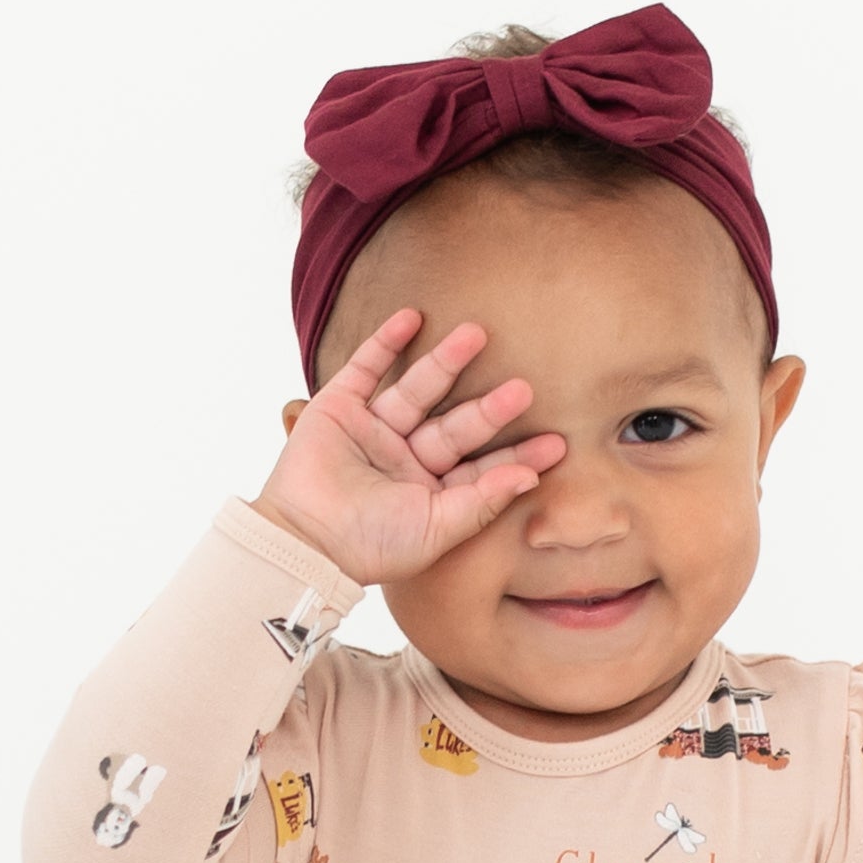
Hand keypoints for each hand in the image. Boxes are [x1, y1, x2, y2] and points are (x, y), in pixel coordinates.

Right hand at [250, 310, 567, 587]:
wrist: (306, 540)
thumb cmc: (373, 546)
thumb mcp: (438, 528)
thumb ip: (482, 503)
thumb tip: (530, 479)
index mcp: (431, 494)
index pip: (482, 469)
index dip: (517, 456)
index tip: (556, 443)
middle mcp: (405, 460)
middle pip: (456, 427)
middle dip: (489, 408)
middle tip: (524, 388)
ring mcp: (373, 431)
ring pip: (417, 390)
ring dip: (446, 362)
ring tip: (477, 333)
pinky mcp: (338, 409)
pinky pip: (365, 368)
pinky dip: (385, 342)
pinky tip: (413, 317)